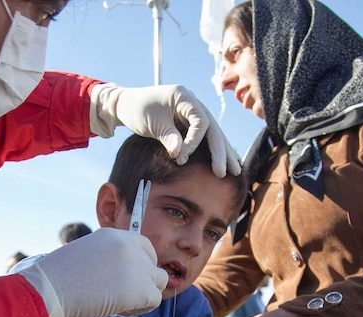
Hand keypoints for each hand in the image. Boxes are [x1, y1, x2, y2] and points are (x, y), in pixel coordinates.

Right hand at [17, 228, 167, 316]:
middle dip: (145, 279)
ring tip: (123, 304)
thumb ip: (106, 259)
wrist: (49, 290)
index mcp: (112, 234)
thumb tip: (118, 277)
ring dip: (145, 294)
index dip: (142, 262)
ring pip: (159, 281)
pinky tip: (123, 310)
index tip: (131, 277)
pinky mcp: (142, 288)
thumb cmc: (56, 279)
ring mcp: (137, 266)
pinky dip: (142, 308)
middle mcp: (128, 246)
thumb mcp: (84, 256)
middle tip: (126, 294)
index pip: (143, 245)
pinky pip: (155, 300)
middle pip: (153, 263)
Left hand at [89, 83, 240, 176]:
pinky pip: (206, 137)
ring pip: (213, 134)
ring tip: (235, 171)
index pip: (201, 120)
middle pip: (212, 128)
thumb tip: (181, 155)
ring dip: (223, 153)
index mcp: (183, 97)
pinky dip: (215, 150)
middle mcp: (192, 103)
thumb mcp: (152, 124)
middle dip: (219, 151)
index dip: (195, 140)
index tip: (183, 156)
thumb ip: (168, 137)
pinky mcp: (189, 123)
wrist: (127, 105)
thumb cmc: (137, 110)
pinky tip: (226, 162)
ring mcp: (193, 113)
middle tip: (222, 172)